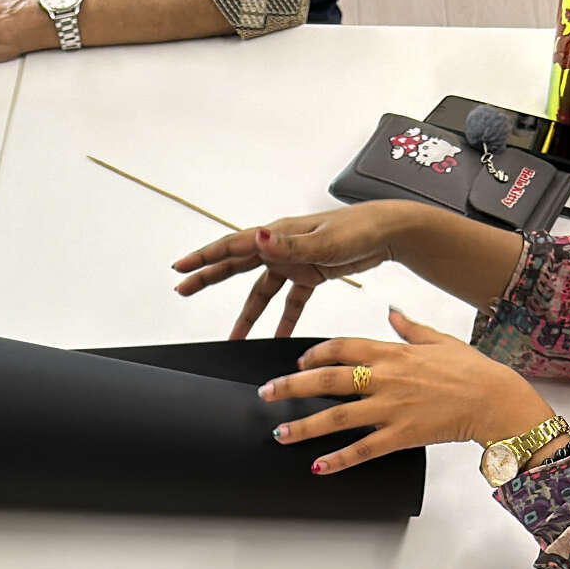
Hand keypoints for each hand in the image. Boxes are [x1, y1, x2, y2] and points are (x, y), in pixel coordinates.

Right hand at [172, 201, 413, 337]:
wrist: (390, 232)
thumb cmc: (360, 229)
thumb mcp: (323, 240)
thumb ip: (289, 244)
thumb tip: (259, 238)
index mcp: (278, 234)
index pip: (232, 246)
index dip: (204, 257)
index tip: (180, 268)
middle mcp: (281, 245)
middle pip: (236, 265)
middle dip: (209, 278)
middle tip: (182, 290)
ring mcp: (294, 260)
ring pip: (262, 291)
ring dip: (248, 315)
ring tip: (234, 338)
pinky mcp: (311, 273)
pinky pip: (290, 301)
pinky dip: (284, 320)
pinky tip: (278, 339)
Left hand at [260, 307, 558, 473]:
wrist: (495, 398)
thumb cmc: (471, 370)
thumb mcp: (439, 340)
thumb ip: (409, 328)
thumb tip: (392, 312)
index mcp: (392, 352)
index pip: (342, 348)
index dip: (315, 354)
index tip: (299, 361)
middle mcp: (385, 378)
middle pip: (327, 381)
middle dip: (292, 386)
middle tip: (266, 393)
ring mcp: (391, 408)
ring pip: (337, 417)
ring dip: (304, 426)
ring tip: (279, 433)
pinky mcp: (401, 435)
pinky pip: (363, 449)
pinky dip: (338, 460)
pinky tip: (317, 467)